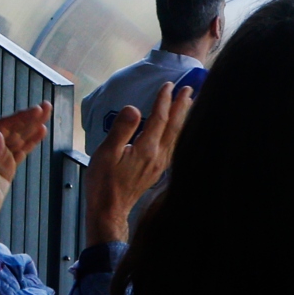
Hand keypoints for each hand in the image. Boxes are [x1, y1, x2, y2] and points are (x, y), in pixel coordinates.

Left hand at [0, 102, 51, 227]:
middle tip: (47, 106)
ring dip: (32, 126)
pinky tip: (41, 132)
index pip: (3, 127)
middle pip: (12, 129)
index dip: (19, 118)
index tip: (35, 111)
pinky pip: (21, 151)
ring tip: (46, 114)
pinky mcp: (6, 168)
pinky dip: (31, 142)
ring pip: (18, 138)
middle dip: (29, 118)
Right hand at [84, 81, 193, 244]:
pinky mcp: (157, 170)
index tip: (168, 85)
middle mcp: (158, 156)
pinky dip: (179, 133)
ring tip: (190, 105)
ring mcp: (160, 164)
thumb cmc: (104, 181)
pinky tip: (178, 131)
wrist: (109, 210)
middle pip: (174, 126)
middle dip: (182, 106)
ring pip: (177, 136)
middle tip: (189, 89)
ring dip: (184, 118)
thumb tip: (133, 108)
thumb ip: (121, 129)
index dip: (164, 100)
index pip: (159, 118)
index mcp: (147, 149)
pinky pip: (174, 146)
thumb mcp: (106, 152)